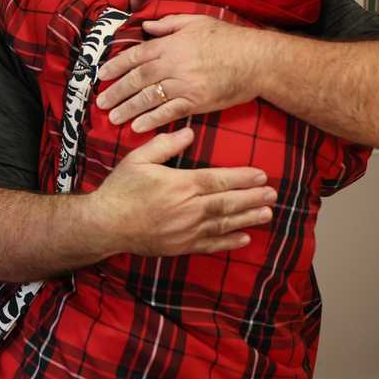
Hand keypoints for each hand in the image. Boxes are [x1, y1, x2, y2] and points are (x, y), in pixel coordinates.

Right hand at [88, 128, 275, 255]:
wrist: (105, 224)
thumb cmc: (121, 189)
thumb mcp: (138, 159)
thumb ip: (165, 145)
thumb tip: (190, 132)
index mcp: (181, 185)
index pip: (220, 179)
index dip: (243, 178)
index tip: (262, 175)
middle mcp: (189, 209)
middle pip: (228, 202)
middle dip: (253, 197)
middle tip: (273, 194)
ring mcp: (187, 230)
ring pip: (224, 223)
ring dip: (248, 218)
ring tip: (267, 214)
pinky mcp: (181, 246)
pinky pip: (211, 244)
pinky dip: (229, 242)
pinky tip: (245, 238)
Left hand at [95, 14, 265, 131]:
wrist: (256, 60)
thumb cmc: (228, 39)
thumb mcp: (196, 21)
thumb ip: (169, 24)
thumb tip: (148, 27)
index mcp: (170, 45)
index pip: (136, 55)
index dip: (116, 65)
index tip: (102, 74)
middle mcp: (173, 65)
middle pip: (137, 79)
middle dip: (117, 91)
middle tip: (101, 102)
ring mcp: (183, 85)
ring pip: (148, 98)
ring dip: (128, 109)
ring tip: (113, 118)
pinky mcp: (196, 102)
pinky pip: (168, 113)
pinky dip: (151, 120)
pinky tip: (137, 126)